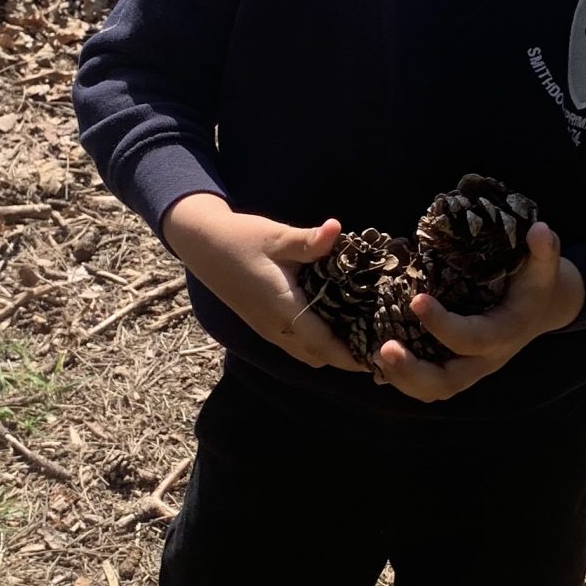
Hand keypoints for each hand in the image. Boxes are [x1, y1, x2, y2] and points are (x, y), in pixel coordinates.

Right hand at [161, 193, 367, 372]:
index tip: (382, 355)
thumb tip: (337, 229)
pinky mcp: (265, 325)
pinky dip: (320, 344)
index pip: (323, 344)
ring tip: (365, 336)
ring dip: (334, 352)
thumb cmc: (241, 239)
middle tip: (382, 343)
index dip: (353, 355)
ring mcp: (268, 330)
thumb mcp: (276, 236)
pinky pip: (298, 346)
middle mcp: (276, 328)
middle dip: (350, 357)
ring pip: (308, 354)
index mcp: (282, 309)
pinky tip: (339, 324)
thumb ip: (309, 240)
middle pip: (320, 357)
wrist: (203, 245)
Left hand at [373, 222, 584, 403]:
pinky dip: (404, 378)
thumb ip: (545, 250)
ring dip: (403, 379)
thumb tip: (540, 230)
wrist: (543, 307)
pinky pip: (429, 384)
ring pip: (435, 389)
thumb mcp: (545, 267)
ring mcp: (471, 368)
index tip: (416, 300)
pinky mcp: (457, 367)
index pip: (472, 338)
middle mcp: (487, 359)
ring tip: (376, 356)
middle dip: (414, 371)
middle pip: (449, 381)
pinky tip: (379, 359)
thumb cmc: (536, 283)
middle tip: (384, 349)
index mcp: (505, 334)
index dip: (443, 325)